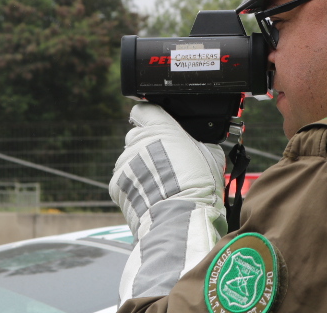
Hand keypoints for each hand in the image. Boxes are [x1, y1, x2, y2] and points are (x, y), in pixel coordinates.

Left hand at [110, 102, 226, 299]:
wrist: (179, 216)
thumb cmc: (198, 185)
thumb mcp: (211, 155)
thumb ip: (198, 142)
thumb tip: (201, 143)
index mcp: (159, 127)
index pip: (144, 109)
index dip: (150, 117)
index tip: (157, 126)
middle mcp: (137, 140)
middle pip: (137, 136)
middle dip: (148, 147)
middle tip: (165, 163)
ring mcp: (124, 162)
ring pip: (129, 159)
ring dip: (140, 168)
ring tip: (160, 184)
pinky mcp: (116, 183)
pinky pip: (123, 180)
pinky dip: (133, 186)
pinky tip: (150, 196)